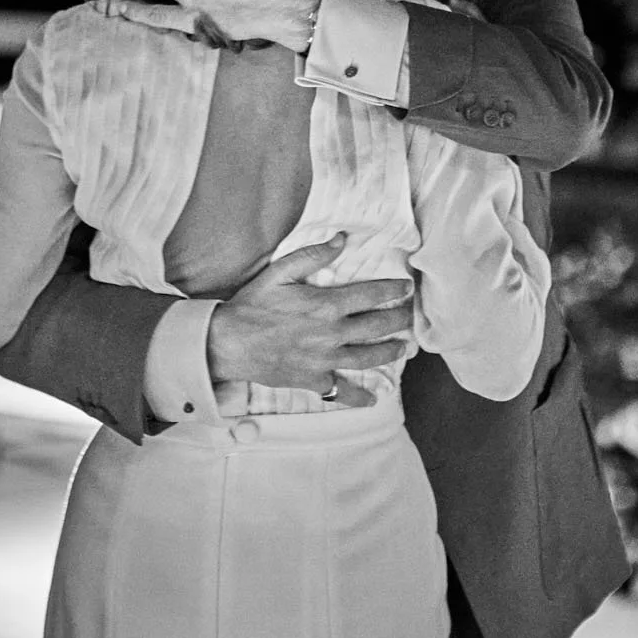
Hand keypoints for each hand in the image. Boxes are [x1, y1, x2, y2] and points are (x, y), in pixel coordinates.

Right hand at [207, 235, 413, 405]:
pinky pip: (340, 391)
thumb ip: (313, 255)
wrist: (228, 343)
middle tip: (409, 316)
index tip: (407, 288)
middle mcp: (331, 334)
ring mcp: (324, 360)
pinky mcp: (312, 380)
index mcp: (326, 305)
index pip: (371, 295)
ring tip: (402, 349)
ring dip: (389, 353)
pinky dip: (358, 396)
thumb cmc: (252, 305)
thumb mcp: (279, 272)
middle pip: (376, 327)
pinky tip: (372, 398)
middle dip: (398, 320)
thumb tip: (341, 239)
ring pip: (367, 358)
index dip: (393, 291)